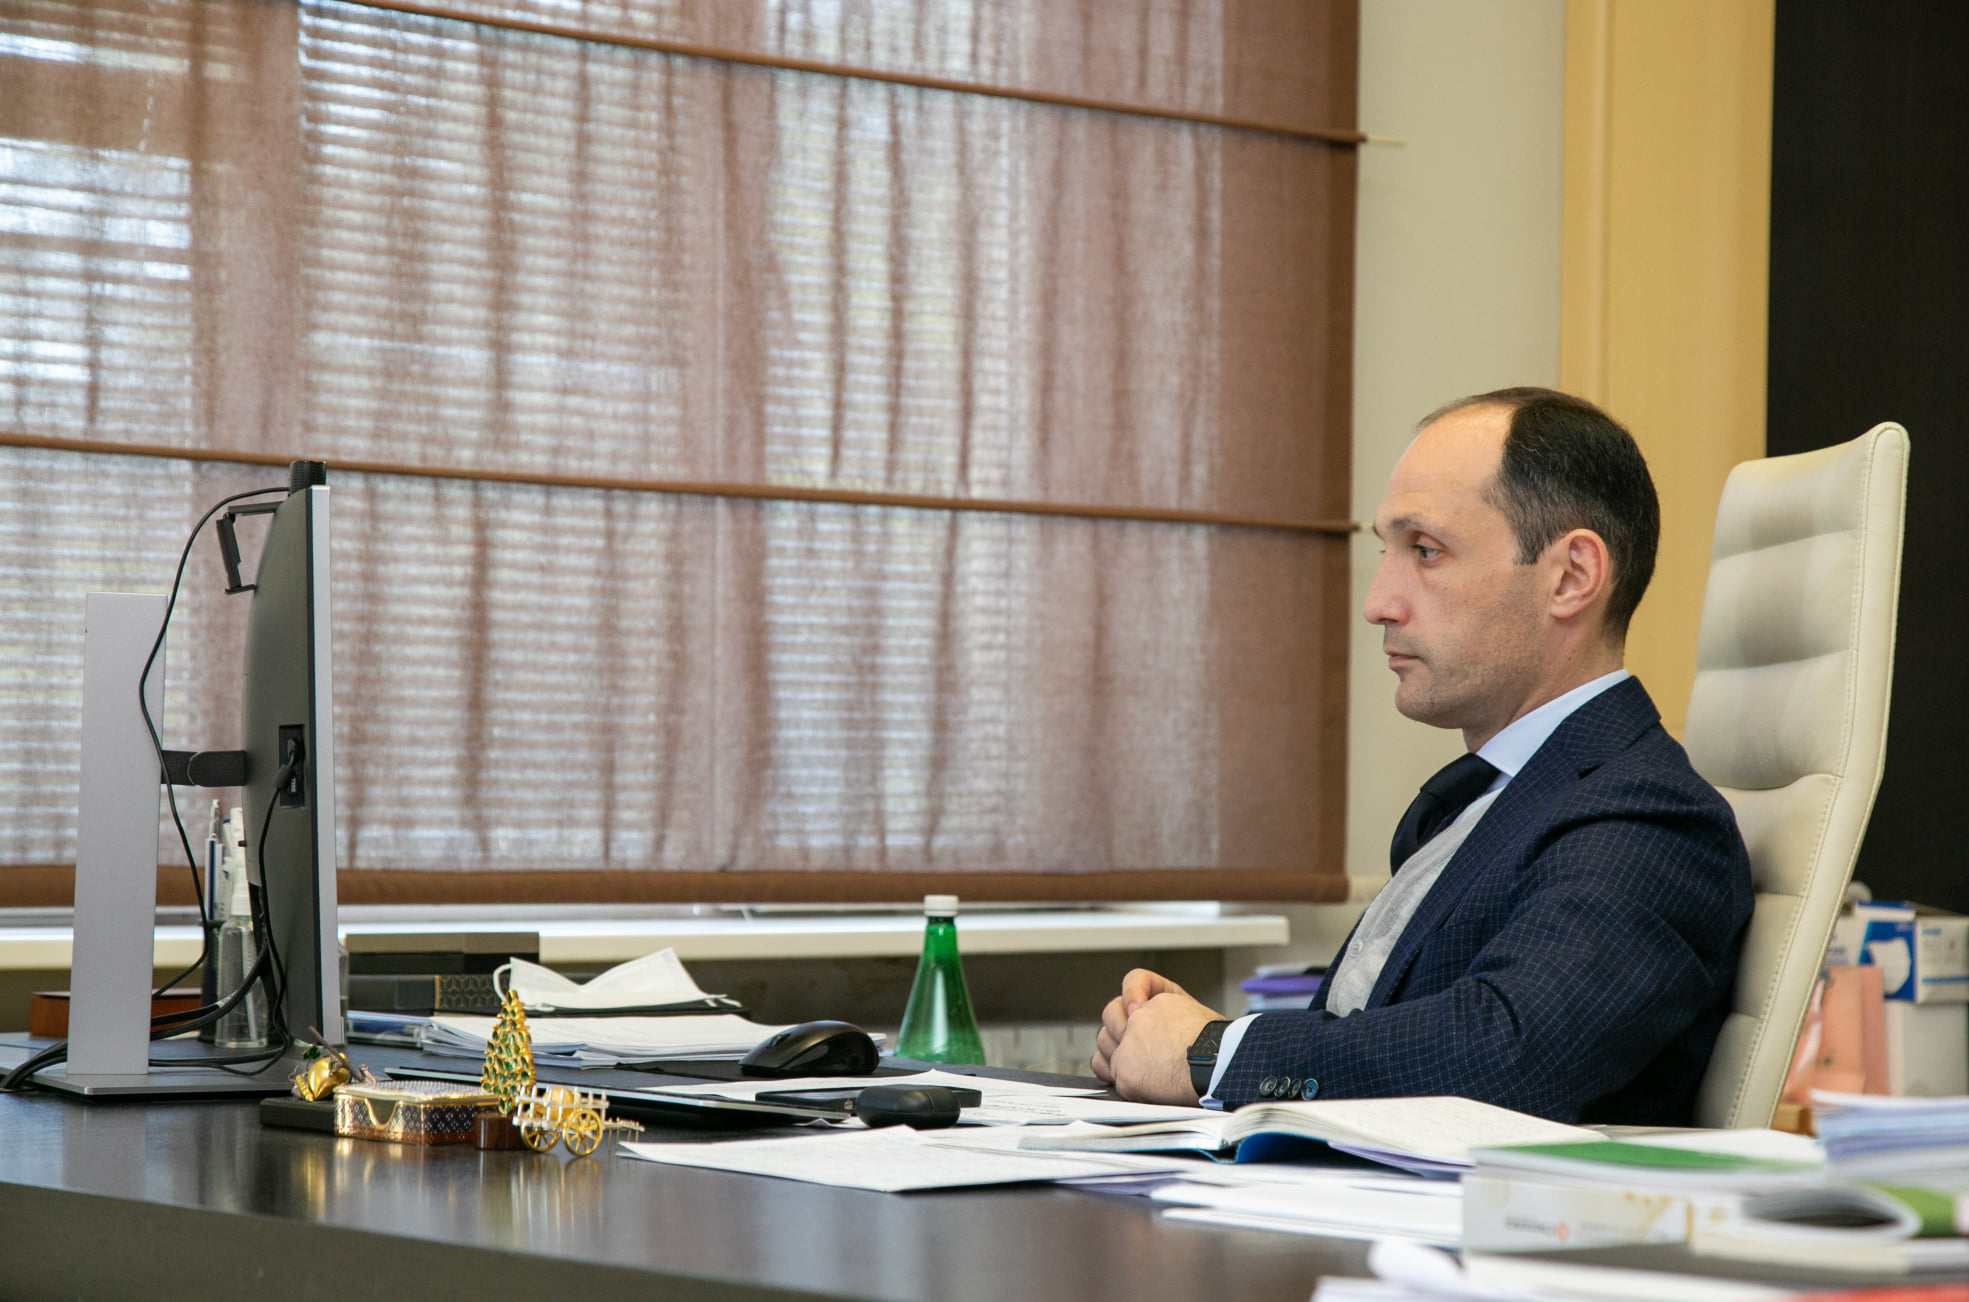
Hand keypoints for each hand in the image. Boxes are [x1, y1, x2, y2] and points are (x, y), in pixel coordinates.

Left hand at [1089, 968, 1224, 1104]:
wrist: (1219, 1069)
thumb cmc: (1220, 1049)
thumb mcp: (1198, 1015)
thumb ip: (1169, 1015)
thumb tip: (1148, 1024)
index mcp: (1163, 999)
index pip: (1135, 981)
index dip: (1132, 994)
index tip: (1136, 1008)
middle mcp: (1140, 1018)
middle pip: (1111, 1013)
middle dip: (1121, 1027)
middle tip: (1143, 1044)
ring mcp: (1129, 1045)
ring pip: (1104, 1041)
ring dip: (1115, 1050)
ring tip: (1141, 1062)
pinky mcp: (1124, 1073)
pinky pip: (1104, 1069)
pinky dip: (1117, 1073)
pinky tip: (1136, 1078)